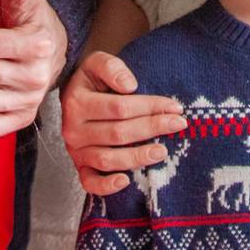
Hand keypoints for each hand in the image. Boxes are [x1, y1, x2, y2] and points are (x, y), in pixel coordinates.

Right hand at [60, 50, 186, 195]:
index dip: (149, 107)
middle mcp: (73, 129)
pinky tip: (126, 181)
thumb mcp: (97, 62)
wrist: (70, 96)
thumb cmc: (90, 80)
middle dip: (152, 128)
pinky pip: (90, 182)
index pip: (120, 108)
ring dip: (137, 157)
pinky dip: (106, 186)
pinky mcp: (79, 166)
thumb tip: (130, 86)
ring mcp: (76, 150)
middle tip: (178, 125)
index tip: (175, 107)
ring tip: (162, 151)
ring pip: (108, 159)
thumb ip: (112, 68)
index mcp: (77, 102)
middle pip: (118, 133)